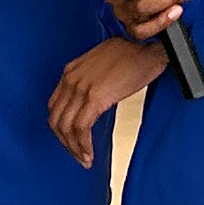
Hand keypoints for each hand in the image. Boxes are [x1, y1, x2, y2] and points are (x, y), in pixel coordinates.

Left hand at [50, 38, 168, 167]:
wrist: (148, 45)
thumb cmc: (133, 54)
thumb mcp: (103, 65)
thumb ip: (92, 82)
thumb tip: (93, 102)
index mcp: (71, 71)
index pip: (55, 106)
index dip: (61, 128)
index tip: (71, 141)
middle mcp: (71, 78)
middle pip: (56, 119)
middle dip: (65, 142)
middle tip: (77, 156)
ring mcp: (81, 87)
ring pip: (66, 127)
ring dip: (73, 148)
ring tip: (84, 159)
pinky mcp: (95, 97)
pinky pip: (81, 128)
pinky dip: (83, 145)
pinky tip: (90, 154)